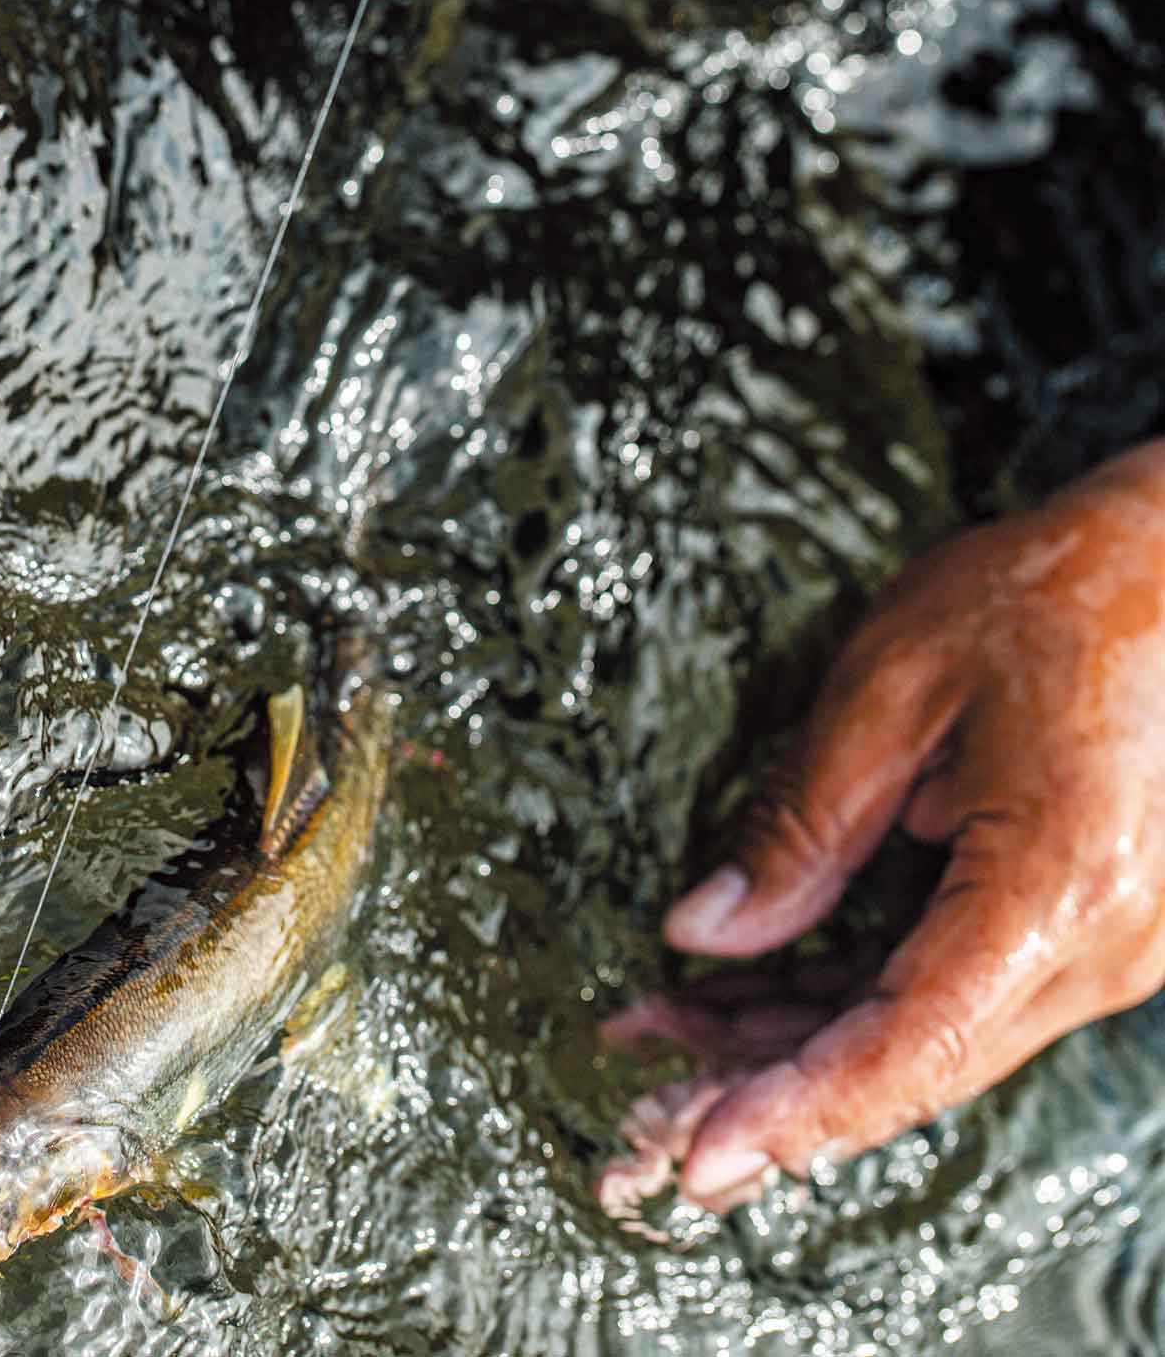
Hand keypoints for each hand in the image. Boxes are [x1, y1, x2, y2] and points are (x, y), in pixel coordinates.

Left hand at [599, 440, 1164, 1221]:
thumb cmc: (1045, 598)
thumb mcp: (894, 682)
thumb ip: (801, 821)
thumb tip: (705, 932)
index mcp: (1059, 885)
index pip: (909, 1043)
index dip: (795, 1108)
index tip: (698, 1153)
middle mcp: (1101, 947)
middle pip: (912, 1064)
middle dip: (770, 1089)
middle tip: (644, 1104)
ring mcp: (1105, 949)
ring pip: (927, 1039)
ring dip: (799, 1046)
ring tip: (668, 1031)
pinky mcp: (1085, 931)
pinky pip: (955, 993)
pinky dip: (854, 1004)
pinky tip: (755, 998)